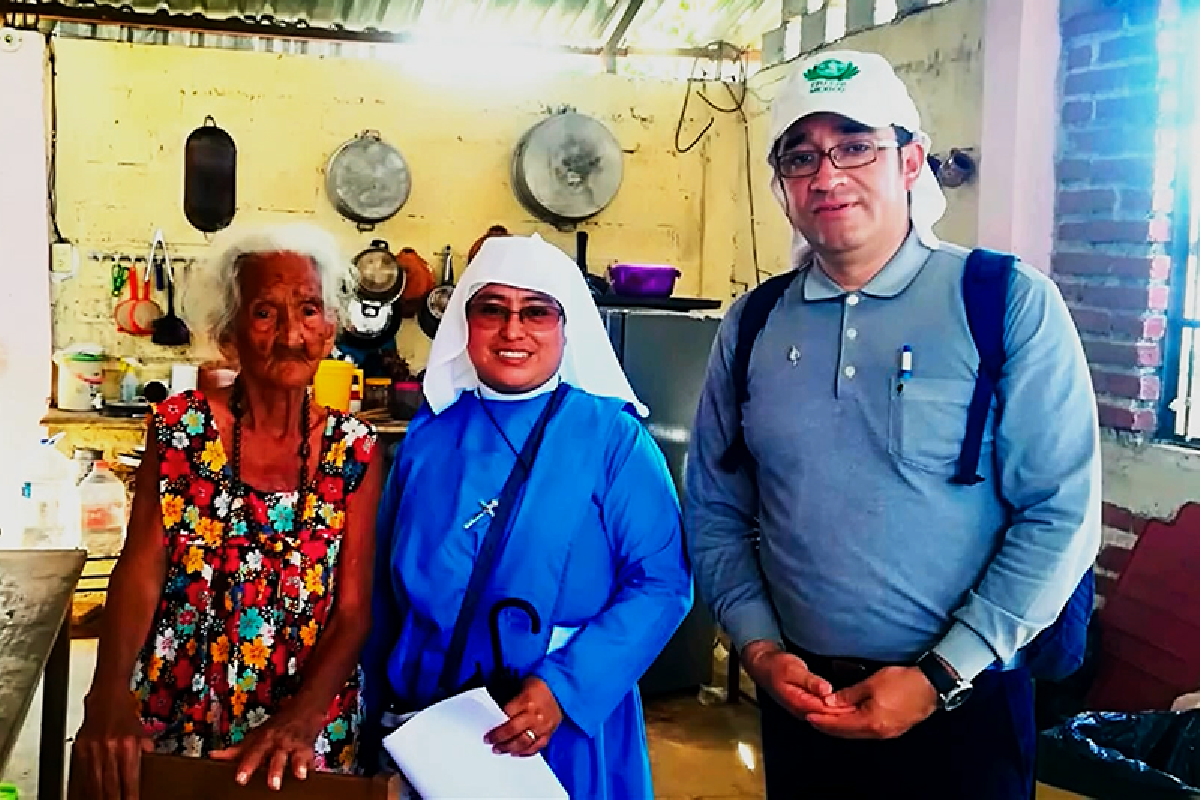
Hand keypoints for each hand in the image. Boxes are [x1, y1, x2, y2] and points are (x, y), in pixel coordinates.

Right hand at [71, 692, 153, 799]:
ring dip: (98, 797)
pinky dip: (85, 786)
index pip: (129, 779)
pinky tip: (88, 795)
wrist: (106, 697)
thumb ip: (144, 749)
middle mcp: (110, 748)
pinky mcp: (80, 749)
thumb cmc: (125, 714)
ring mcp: (93, 750)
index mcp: (128, 746)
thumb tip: (151, 761)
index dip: (130, 795)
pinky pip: (82, 773)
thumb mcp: (141, 731)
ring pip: (95, 782)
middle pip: (110, 784)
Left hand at [210, 708, 322, 790]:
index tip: (240, 779)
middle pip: (276, 757)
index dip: (247, 766)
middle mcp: (279, 742)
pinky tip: (309, 773)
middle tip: (273, 785)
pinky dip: (309, 765)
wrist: (304, 705)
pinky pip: (310, 757)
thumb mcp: (256, 735)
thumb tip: (213, 756)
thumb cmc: (277, 725)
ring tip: (298, 775)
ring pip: (295, 756)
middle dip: (275, 769)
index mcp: (264, 739)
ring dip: (297, 765)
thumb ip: (237, 750)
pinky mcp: (308, 747)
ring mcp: (295, 744)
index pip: (253, 754)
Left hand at [485, 676, 562, 756]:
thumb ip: (510, 703)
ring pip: (524, 742)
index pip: (506, 717)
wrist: (559, 688)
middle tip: (491, 743)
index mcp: (526, 701)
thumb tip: (496, 719)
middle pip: (513, 731)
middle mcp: (535, 715)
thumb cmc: (537, 686)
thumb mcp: (521, 686)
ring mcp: (543, 725)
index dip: (495, 728)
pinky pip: (537, 747)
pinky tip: (516, 753)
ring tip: (500, 750)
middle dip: (499, 739)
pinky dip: (525, 752)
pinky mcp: (550, 732)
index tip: (487, 735)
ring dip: (509, 748)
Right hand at [740, 640, 852, 717]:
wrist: (764, 667)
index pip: (824, 709)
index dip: (842, 708)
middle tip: (865, 709)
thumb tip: (826, 690)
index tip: (859, 705)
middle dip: (845, 714)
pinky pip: (823, 711)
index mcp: (798, 702)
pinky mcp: (806, 706)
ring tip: (861, 709)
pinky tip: (848, 707)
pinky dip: (835, 709)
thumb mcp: (793, 668)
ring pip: (826, 716)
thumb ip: (810, 680)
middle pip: (827, 716)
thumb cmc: (777, 665)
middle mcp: (802, 711)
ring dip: (842, 713)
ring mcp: (804, 710)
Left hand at [805, 665, 937, 739]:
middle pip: (847, 732)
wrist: (931, 685)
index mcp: (871, 722)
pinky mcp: (893, 728)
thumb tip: (830, 701)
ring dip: (840, 726)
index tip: (808, 716)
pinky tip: (848, 718)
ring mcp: (887, 733)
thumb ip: (849, 695)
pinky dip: (853, 725)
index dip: (822, 721)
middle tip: (813, 719)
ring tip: (826, 718)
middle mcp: (878, 732)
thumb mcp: (871, 684)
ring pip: (856, 732)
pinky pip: (867, 730)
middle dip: (828, 726)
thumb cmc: (902, 682)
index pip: (839, 725)